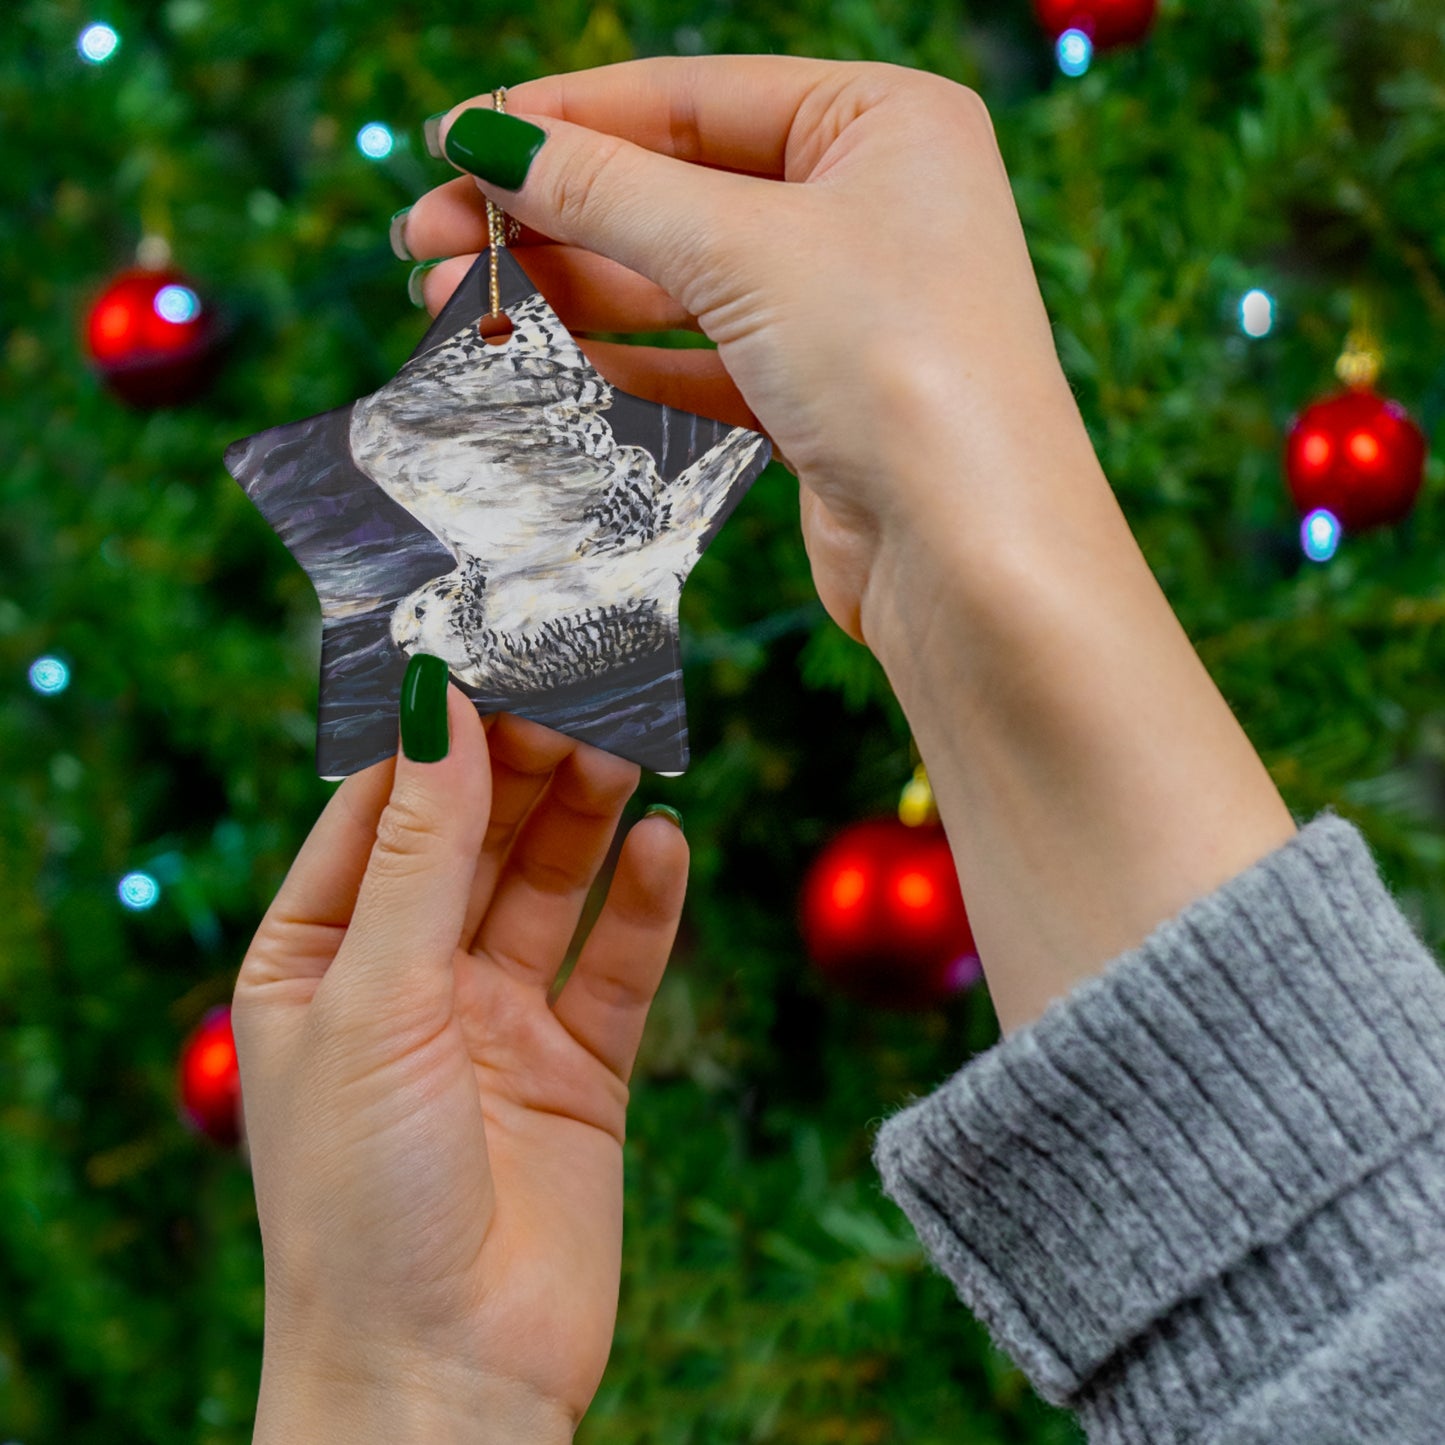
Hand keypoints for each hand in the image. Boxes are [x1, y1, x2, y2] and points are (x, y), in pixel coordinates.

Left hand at [233, 693, 687, 1441]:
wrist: (446, 1379)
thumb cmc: (361, 1200)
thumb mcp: (374, 1000)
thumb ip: (417, 851)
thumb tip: (436, 705)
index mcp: (318, 960)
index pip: (377, 812)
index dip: (433, 736)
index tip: (489, 657)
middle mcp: (407, 980)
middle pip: (475, 837)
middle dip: (523, 764)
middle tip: (581, 689)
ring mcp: (497, 1023)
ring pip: (550, 886)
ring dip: (586, 816)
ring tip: (628, 744)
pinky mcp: (579, 1069)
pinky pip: (616, 965)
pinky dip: (644, 904)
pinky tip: (667, 844)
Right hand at [400, 56, 1095, 645]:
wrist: (973, 556)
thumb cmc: (898, 367)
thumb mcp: (743, 249)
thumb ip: (609, 191)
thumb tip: (489, 141)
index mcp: (882, 121)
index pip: (688, 96)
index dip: (561, 118)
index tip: (452, 142)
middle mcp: (870, 203)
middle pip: (674, 188)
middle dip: (548, 213)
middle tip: (426, 240)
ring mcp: (845, 305)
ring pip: (678, 279)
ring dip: (568, 289)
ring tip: (454, 305)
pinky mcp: (820, 396)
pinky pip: (700, 357)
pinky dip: (622, 356)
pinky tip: (541, 355)